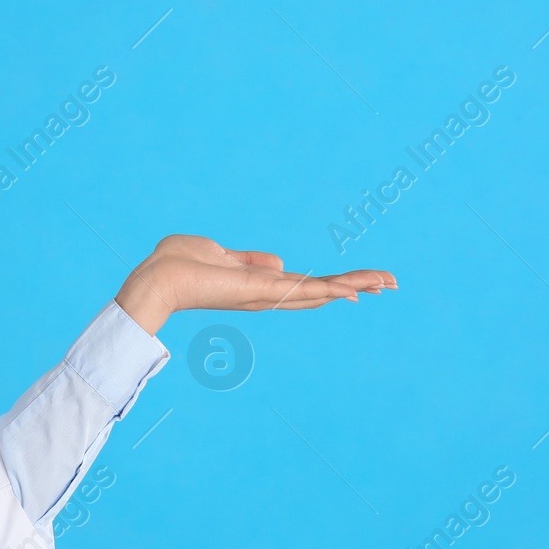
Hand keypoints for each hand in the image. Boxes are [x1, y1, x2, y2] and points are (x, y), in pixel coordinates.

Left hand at [113, 234, 395, 336]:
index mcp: (259, 285)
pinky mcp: (262, 290)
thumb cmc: (178, 264)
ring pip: (321, 291)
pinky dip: (333, 288)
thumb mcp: (220, 253)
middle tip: (391, 283)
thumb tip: (279, 262)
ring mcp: (267, 294)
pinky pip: (305, 289)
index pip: (305, 285)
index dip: (334, 283)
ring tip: (389, 281)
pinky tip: (358, 289)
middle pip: (321, 291)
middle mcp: (268, 294)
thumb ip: (250, 260)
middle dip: (356, 286)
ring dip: (356, 285)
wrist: (157, 277)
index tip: (361, 282)